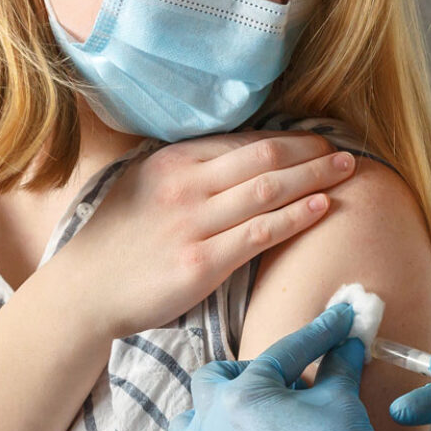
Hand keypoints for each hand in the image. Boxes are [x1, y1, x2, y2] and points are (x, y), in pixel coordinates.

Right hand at [54, 131, 355, 337]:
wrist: (84, 290)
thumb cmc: (118, 238)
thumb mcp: (145, 184)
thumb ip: (189, 169)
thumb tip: (239, 156)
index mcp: (173, 161)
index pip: (244, 142)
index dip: (288, 139)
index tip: (317, 140)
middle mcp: (185, 185)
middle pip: (264, 158)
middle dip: (311, 152)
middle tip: (344, 151)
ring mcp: (193, 224)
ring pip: (267, 191)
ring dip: (314, 178)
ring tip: (347, 171)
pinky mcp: (200, 263)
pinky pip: (259, 233)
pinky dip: (294, 217)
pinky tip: (321, 207)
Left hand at [167, 303, 382, 430]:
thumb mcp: (340, 403)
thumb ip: (338, 366)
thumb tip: (347, 343)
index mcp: (242, 397)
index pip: (286, 352)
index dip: (320, 334)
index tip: (341, 319)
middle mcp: (213, 425)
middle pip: (214, 378)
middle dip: (248, 370)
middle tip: (286, 378)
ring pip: (190, 420)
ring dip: (215, 407)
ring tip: (252, 411)